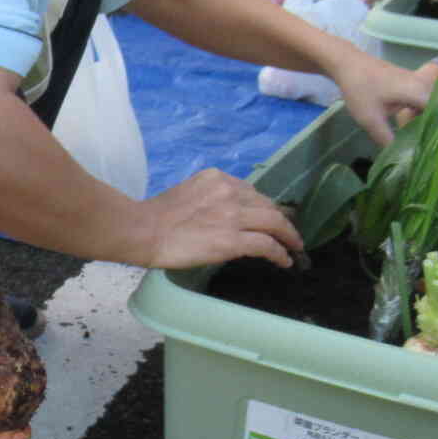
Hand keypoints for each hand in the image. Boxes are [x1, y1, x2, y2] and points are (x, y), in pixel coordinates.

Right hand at [138, 168, 302, 269]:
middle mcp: (229, 191)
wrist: (142, 231)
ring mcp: (233, 215)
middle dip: (281, 219)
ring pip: (275, 222)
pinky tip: (285, 260)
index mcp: (216, 178)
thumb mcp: (188, 194)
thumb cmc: (154, 217)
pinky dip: (281, 253)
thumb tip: (221, 216)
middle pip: (267, 204)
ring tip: (295, 246)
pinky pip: (267, 245)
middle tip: (289, 233)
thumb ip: (209, 198)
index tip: (268, 217)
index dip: (262, 206)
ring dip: (289, 235)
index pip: (250, 191)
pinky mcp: (233, 240)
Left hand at [323, 48, 437, 148]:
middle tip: (425, 140)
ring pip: (436, 104)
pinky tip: (404, 122)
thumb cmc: (359, 89)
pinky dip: (420, 112)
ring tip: (412, 132)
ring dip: (427, 119)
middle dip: (437, 125)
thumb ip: (387, 140)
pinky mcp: (415, 83)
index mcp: (419, 91)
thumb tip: (401, 159)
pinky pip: (427, 99)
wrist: (349, 64)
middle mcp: (426, 84)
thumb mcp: (370, 119)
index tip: (436, 147)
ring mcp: (422, 82)